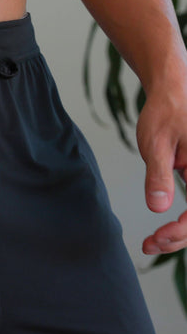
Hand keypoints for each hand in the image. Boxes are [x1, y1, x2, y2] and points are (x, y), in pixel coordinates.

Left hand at [136, 83, 186, 254]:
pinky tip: (165, 230)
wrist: (174, 89)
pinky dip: (185, 222)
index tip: (157, 236)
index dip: (182, 231)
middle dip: (181, 238)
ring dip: (184, 233)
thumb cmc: (166, 111)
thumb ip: (159, 175)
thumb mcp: (156, 143)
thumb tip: (159, 208)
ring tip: (154, 241)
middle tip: (151, 244)